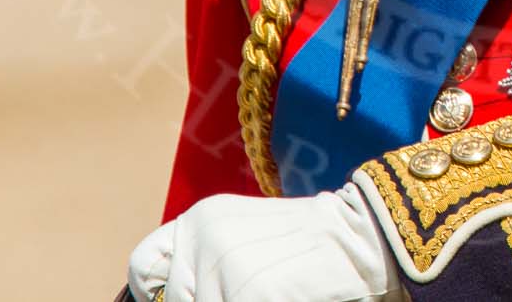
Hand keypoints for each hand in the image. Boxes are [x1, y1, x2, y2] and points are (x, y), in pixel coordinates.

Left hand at [127, 185, 403, 301]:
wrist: (366, 237)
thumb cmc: (307, 249)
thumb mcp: (245, 243)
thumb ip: (205, 264)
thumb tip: (172, 296)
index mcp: (202, 218)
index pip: (145, 267)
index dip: (159, 293)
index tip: (182, 300)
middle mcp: (204, 233)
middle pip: (177, 300)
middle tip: (251, 290)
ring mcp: (225, 262)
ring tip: (272, 292)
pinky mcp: (250, 290)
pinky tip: (282, 297)